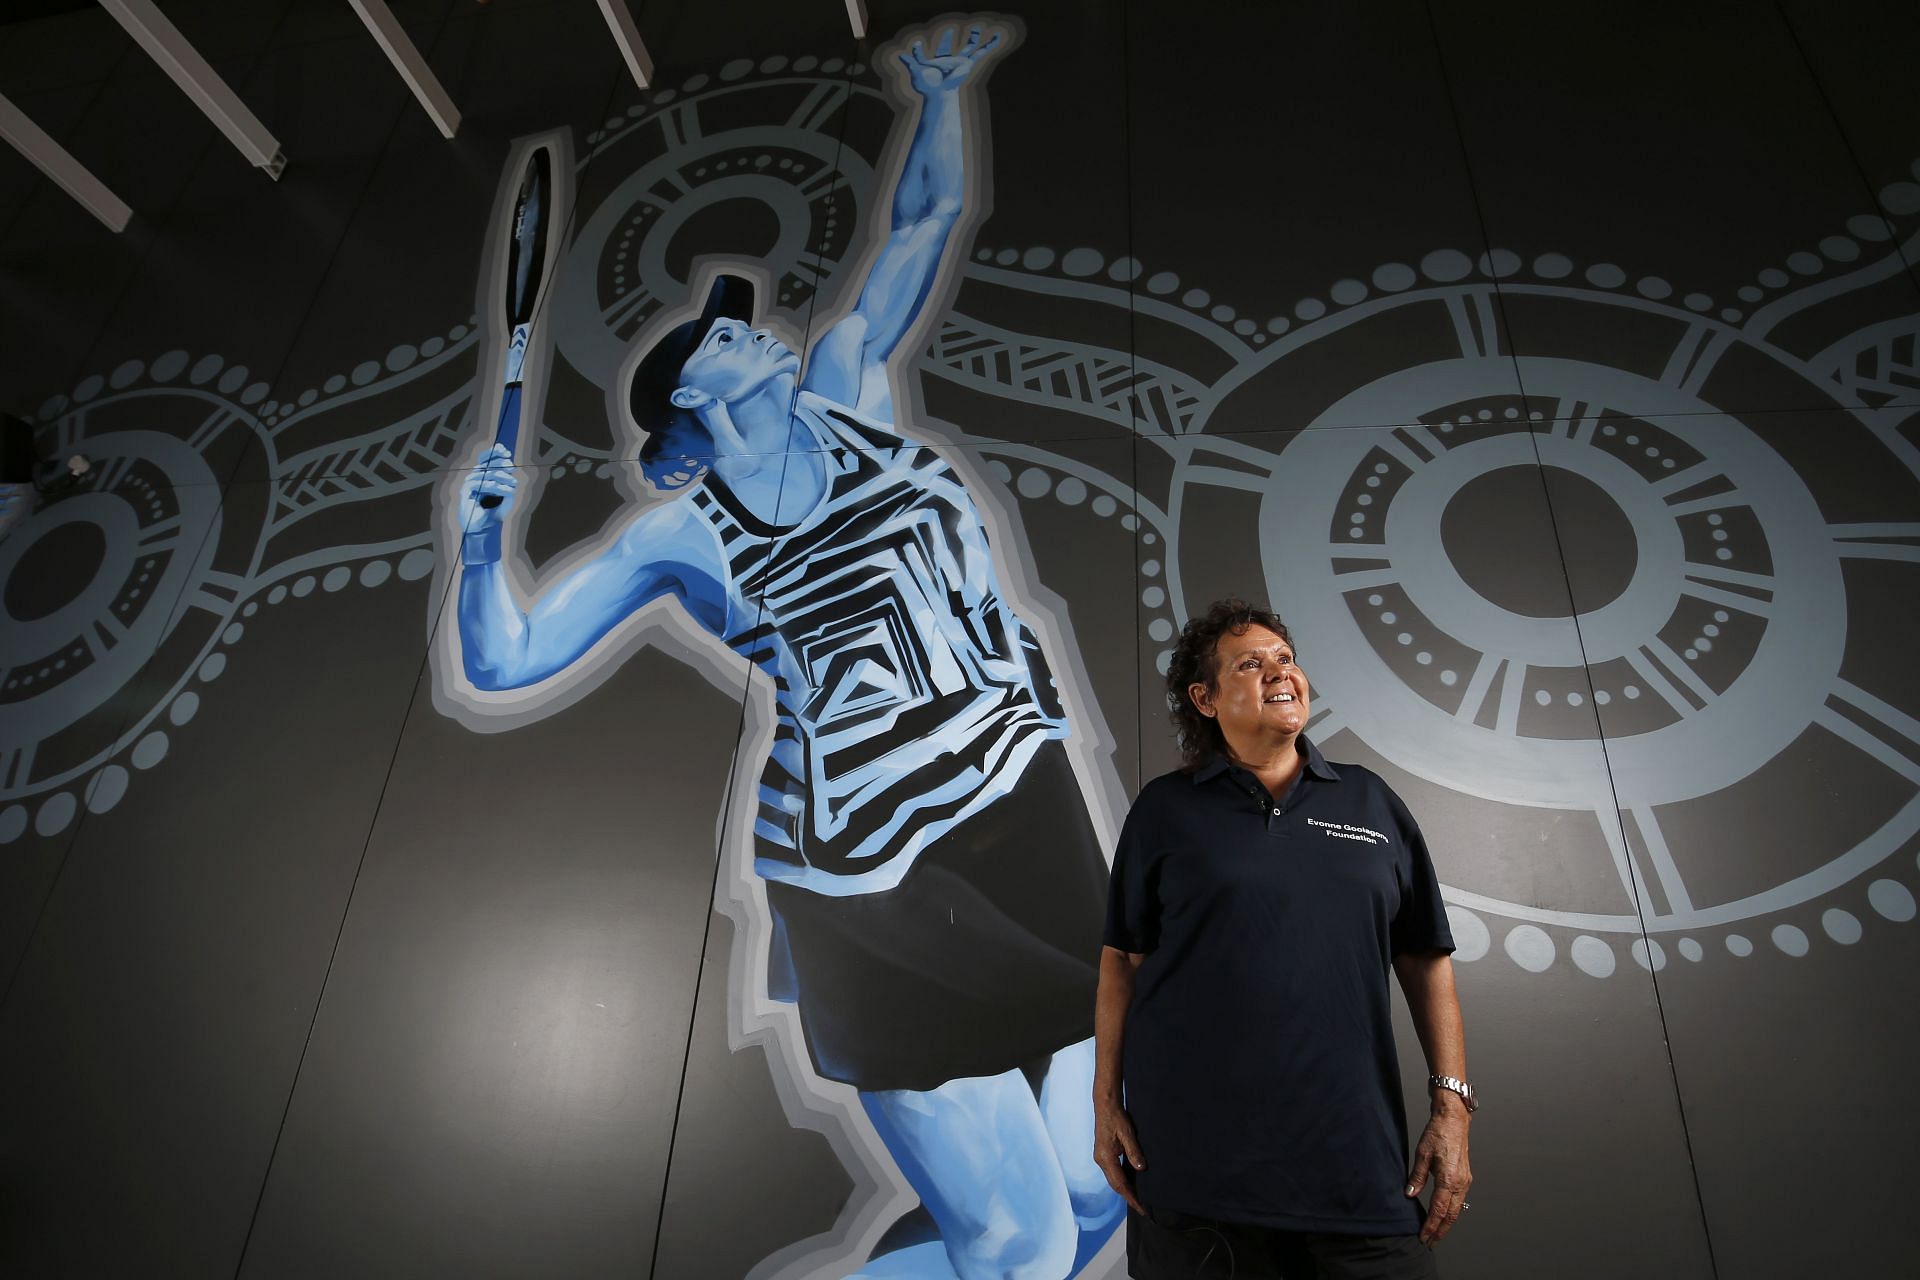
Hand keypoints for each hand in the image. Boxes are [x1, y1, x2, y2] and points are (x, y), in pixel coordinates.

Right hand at [459, 443, 518, 531]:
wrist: (481, 528)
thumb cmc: (493, 511)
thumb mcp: (505, 495)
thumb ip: (508, 482)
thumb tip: (511, 466)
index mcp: (483, 475)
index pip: (486, 458)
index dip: (495, 452)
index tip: (508, 453)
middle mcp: (475, 477)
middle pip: (486, 462)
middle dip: (501, 462)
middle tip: (512, 467)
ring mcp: (469, 483)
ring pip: (487, 473)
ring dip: (502, 477)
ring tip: (513, 483)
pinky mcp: (465, 492)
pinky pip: (482, 484)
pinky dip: (495, 486)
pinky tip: (504, 489)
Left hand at [898, 25, 1002, 96]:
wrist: (939, 93)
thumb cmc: (927, 86)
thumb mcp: (916, 71)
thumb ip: (911, 62)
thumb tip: (900, 55)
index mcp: (938, 61)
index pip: (934, 51)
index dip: (924, 48)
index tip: (917, 43)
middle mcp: (950, 61)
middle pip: (951, 47)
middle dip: (950, 37)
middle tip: (951, 27)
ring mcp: (960, 62)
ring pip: (969, 47)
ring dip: (973, 37)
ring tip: (977, 27)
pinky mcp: (968, 63)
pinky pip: (980, 53)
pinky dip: (989, 45)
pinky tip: (997, 37)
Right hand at [1092, 1095, 1146, 1215]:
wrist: (1105, 1106)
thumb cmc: (1116, 1117)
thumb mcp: (1127, 1134)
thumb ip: (1134, 1152)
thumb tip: (1141, 1169)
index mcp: (1105, 1157)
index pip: (1120, 1183)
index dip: (1131, 1197)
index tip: (1141, 1208)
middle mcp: (1101, 1160)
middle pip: (1115, 1185)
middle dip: (1128, 1197)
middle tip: (1142, 1208)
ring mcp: (1101, 1158)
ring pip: (1114, 1180)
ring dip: (1125, 1190)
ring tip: (1138, 1199)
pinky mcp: (1104, 1155)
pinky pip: (1113, 1173)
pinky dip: (1122, 1181)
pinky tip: (1131, 1183)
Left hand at [1404, 1102, 1471, 1244]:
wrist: (1454, 1120)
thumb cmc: (1438, 1133)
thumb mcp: (1422, 1153)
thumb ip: (1417, 1177)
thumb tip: (1410, 1194)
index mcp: (1449, 1179)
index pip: (1439, 1210)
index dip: (1431, 1225)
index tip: (1423, 1236)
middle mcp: (1460, 1183)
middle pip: (1451, 1215)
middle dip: (1440, 1230)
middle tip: (1430, 1242)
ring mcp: (1465, 1181)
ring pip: (1457, 1209)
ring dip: (1447, 1223)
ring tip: (1436, 1233)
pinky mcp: (1465, 1178)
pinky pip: (1459, 1200)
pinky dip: (1451, 1212)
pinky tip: (1444, 1215)